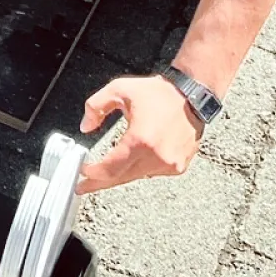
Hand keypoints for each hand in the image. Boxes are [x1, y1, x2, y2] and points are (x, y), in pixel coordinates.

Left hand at [76, 75, 202, 193]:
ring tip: (105, 172)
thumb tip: (85, 127)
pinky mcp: (179, 166)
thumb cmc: (158, 92)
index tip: (82, 171)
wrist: (193, 95)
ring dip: (120, 173)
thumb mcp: (119, 89)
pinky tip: (132, 160)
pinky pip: (151, 172)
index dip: (93, 173)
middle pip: (121, 178)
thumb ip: (96, 106)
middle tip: (83, 187)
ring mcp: (170, 164)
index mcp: (141, 139)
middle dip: (100, 182)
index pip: (111, 168)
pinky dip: (139, 168)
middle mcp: (157, 156)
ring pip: (136, 176)